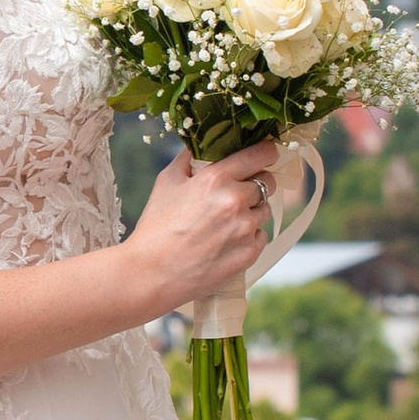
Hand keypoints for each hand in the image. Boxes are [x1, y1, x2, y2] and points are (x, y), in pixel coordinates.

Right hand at [124, 146, 281, 314]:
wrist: (151, 274)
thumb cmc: (155, 227)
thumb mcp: (166, 182)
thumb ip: (188, 158)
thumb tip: (201, 145)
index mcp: (216, 178)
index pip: (260, 154)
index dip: (266, 152)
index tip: (265, 154)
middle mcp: (236, 201)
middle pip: (267, 183)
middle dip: (256, 184)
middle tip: (238, 194)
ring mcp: (245, 229)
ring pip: (264, 211)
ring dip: (251, 212)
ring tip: (225, 223)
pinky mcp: (249, 253)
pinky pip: (261, 236)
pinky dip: (249, 237)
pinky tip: (226, 242)